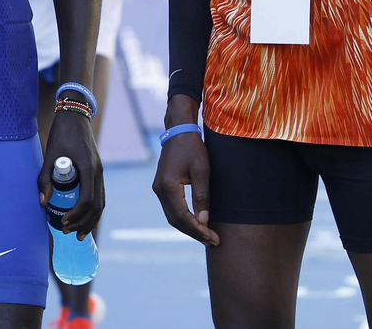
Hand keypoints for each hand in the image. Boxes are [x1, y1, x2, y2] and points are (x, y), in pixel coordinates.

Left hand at [39, 109, 104, 237]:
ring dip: (91, 220)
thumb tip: (43, 203)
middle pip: (97, 206)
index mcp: (89, 168)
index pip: (87, 200)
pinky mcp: (98, 170)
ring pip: (101, 202)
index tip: (63, 222)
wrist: (75, 115)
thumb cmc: (61, 133)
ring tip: (79, 233)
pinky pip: (100, 195)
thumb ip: (45, 179)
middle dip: (84, 223)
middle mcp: (98, 172)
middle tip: (68, 232)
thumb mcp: (49, 155)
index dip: (76, 215)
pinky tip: (88, 219)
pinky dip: (95, 210)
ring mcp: (100, 171)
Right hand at [152, 109, 218, 246]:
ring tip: (206, 236)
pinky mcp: (161, 187)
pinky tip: (196, 223)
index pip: (183, 217)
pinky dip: (183, 219)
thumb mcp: (202, 171)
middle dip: (194, 232)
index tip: (213, 237)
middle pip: (175, 220)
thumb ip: (202, 196)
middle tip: (212, 241)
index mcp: (168, 187)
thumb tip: (204, 221)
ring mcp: (158, 188)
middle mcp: (160, 190)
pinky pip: (171, 208)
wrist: (178, 131)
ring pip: (172, 216)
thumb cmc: (192, 148)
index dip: (198, 230)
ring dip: (188, 227)